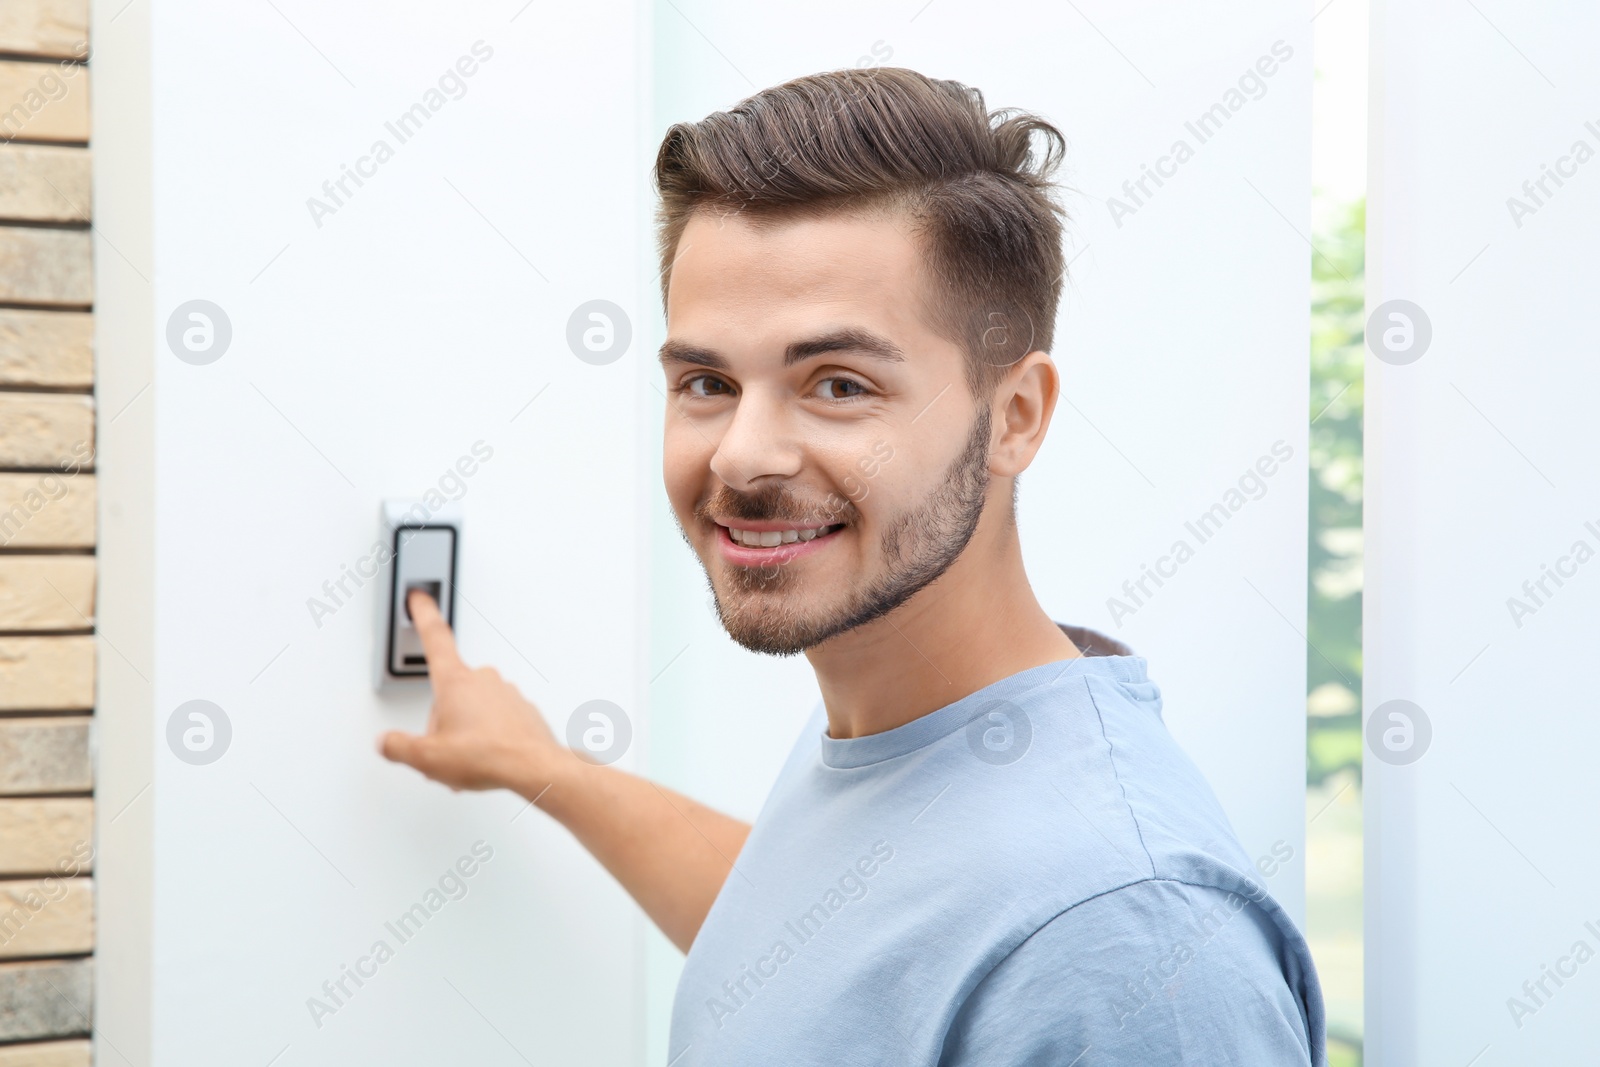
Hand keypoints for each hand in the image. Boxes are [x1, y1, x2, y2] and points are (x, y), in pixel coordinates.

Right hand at [378, 589, 560, 792]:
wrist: (534, 768)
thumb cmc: (488, 755)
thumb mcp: (426, 757)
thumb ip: (399, 746)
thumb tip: (387, 742)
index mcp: (455, 682)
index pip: (434, 638)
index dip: (423, 615)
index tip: (420, 597)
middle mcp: (483, 680)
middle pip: (449, 691)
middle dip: (443, 719)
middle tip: (444, 747)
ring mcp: (506, 693)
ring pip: (474, 707)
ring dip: (466, 730)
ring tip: (468, 758)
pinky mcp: (523, 710)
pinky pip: (497, 719)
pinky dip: (489, 736)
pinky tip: (486, 757)